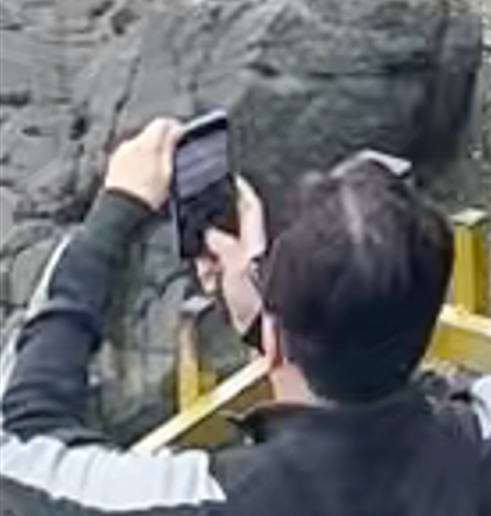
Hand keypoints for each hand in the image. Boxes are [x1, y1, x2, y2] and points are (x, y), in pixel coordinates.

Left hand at [101, 121, 180, 213]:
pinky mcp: (113, 164)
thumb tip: (177, 130)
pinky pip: (129, 154)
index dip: (174, 127)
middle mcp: (132, 143)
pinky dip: (136, 159)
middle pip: (150, 132)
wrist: (121, 213)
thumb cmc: (147, 195)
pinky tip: (140, 175)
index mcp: (147, 143)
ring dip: (148, 150)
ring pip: (139, 144)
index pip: (163, 122)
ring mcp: (120, 153)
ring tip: (154, 170)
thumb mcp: (167, 172)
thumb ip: (171, 146)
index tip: (179, 137)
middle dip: (160, 140)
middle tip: (169, 157)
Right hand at [207, 187, 267, 337]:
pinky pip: (217, 271)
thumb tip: (210, 231)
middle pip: (227, 228)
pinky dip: (210, 276)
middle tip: (204, 253)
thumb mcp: (236, 269)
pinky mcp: (236, 284)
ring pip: (219, 251)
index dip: (238, 188)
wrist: (262, 337)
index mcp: (256, 240)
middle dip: (210, 237)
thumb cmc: (259, 305)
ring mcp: (244, 267)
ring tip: (209, 277)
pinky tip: (212, 287)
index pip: (248, 204)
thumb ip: (222, 246)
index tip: (227, 178)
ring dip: (207, 261)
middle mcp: (252, 249)